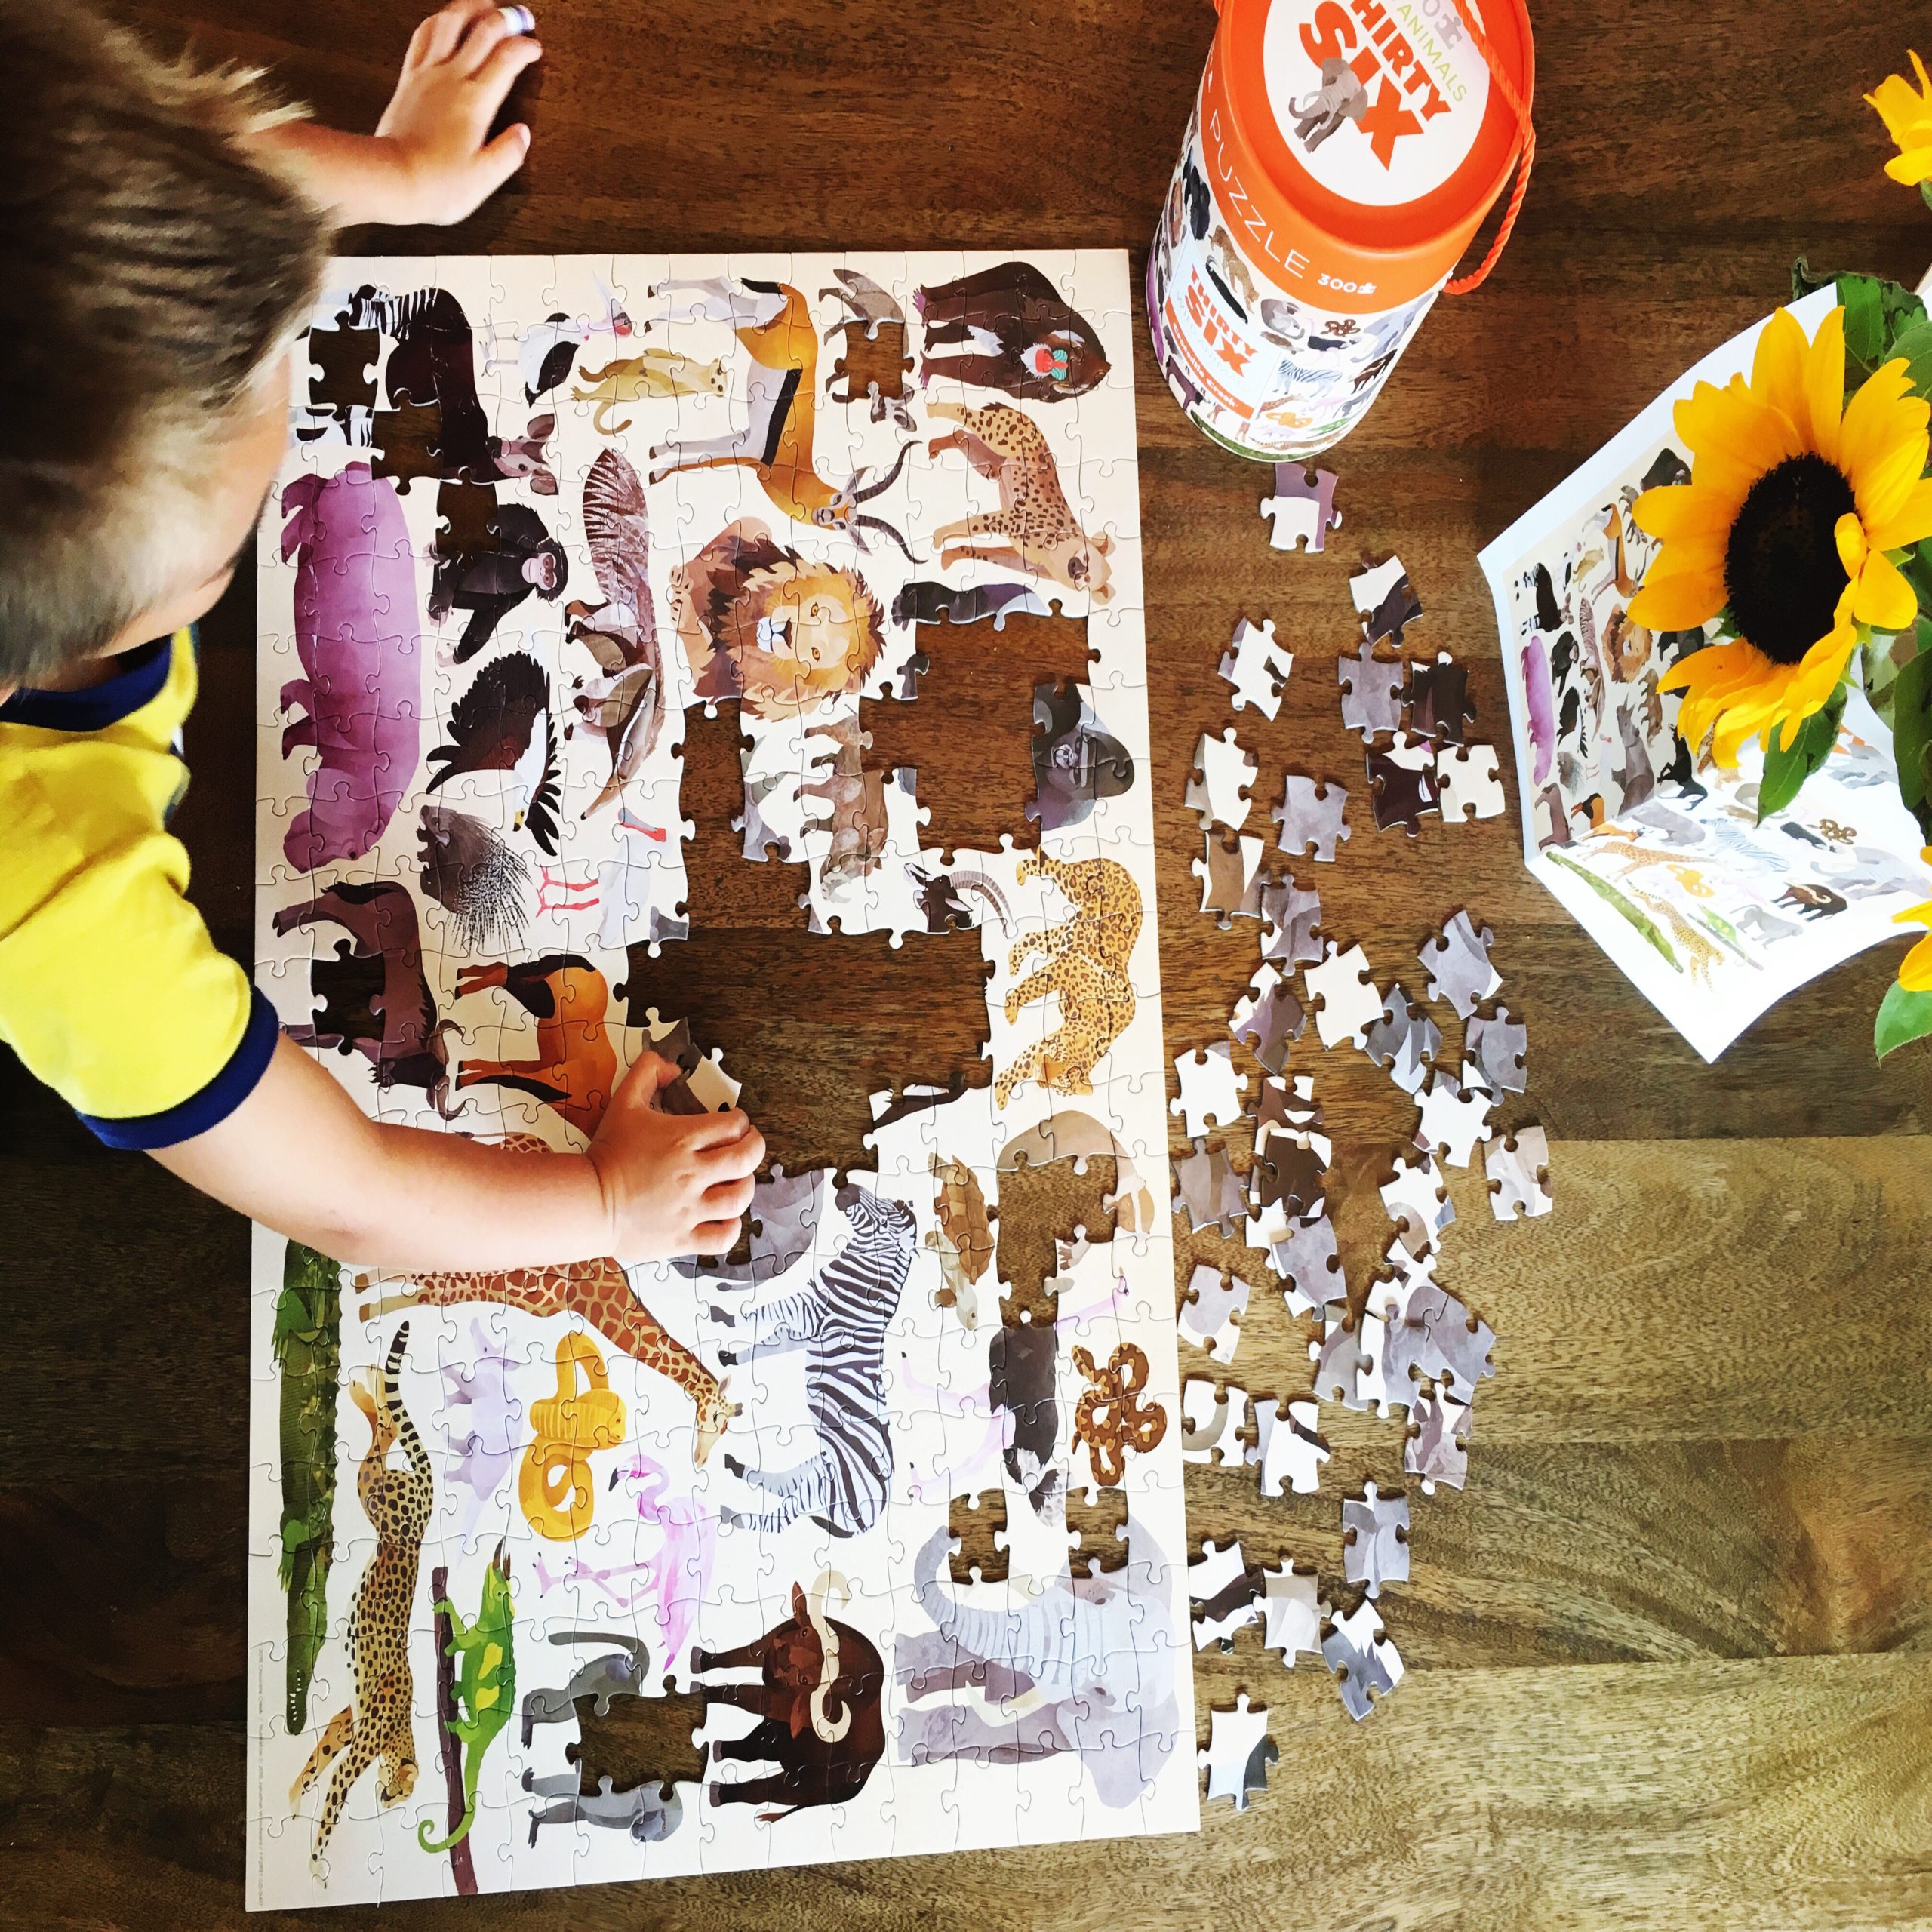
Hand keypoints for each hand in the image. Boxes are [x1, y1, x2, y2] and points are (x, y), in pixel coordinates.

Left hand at [372, 0, 542, 224]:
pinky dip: (439, 20)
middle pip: (483, 30)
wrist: (391, 178)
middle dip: (507, 18)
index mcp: (476, 101)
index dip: (525, 47)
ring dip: (471, 7)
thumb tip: (523, 133)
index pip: (507, 58)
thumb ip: (509, 152)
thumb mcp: (485, 178)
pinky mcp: (409, 78)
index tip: (535, 49)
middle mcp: (452, 78)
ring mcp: (428, 74)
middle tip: (521, 17)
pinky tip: (446, 19)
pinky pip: (423, 35)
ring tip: (486, 5)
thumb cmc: (436, 183)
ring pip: (450, 22)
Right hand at [585, 1054, 765, 1259]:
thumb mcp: (623, 1102)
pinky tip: (725, 1216)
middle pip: (746, 1158)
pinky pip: (723, 1237)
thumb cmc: (608, 1153)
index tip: (735, 1123)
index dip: (741, 1121)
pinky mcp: (681, 1239)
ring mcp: (688, 1209)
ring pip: (739, 1197)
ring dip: (745, 1185)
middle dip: (754, 1147)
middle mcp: (690, 1174)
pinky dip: (732, 1227)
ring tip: (737, 1179)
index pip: (733, 1125)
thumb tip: (671, 1065)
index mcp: (681, 1139)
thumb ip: (647, 1073)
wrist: (586, 1201)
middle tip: (748, 1145)